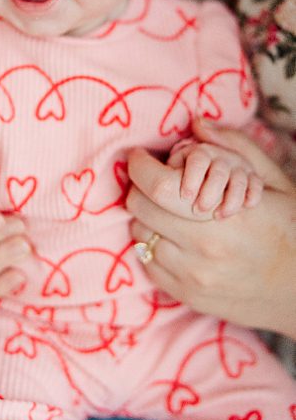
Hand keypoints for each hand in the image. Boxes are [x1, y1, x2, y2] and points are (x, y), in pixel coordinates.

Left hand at [127, 121, 295, 337]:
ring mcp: (191, 276)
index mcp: (223, 215)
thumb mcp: (274, 184)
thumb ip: (235, 148)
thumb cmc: (291, 230)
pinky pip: (148, 262)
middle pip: (139, 207)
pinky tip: (176, 240)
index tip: (141, 156)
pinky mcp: (185, 295)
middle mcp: (202, 248)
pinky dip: (155, 246)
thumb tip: (197, 123)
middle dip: (142, 188)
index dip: (140, 165)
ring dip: (148, 218)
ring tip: (170, 213)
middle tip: (155, 182)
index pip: (157, 186)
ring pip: (139, 234)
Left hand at [167, 139, 262, 217]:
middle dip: (209, 194)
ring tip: (217, 216)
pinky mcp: (253, 180)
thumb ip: (179, 154)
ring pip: (239, 182)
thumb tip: (183, 133)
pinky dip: (251, 198)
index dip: (192, 178)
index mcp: (202, 151)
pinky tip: (242, 209)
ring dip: (230, 201)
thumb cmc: (190, 169)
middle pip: (219, 173)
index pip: (199, 160)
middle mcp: (223, 157)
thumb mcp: (180, 159)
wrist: (213, 174)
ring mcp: (240, 168)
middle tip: (198, 210)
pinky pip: (256, 187)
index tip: (185, 197)